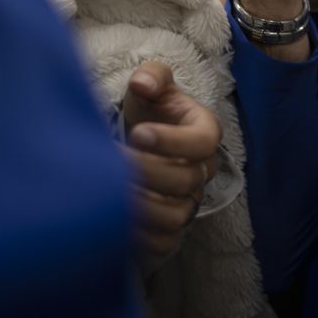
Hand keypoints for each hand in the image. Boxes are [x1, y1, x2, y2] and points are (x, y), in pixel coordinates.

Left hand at [121, 61, 220, 259]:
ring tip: (113, 192)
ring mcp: (190, 200)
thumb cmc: (148, 107)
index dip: (172, 141)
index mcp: (204, 131)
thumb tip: (143, 84)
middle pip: (187, 181)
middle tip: (115, 164)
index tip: (137, 134)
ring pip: (178, 215)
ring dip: (143, 206)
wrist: (139, 134)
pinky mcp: (173, 225)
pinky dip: (143, 236)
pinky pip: (166, 242)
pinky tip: (117, 219)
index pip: (202, 142)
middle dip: (148, 172)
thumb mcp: (151, 82)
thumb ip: (151, 76)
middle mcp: (202, 169)